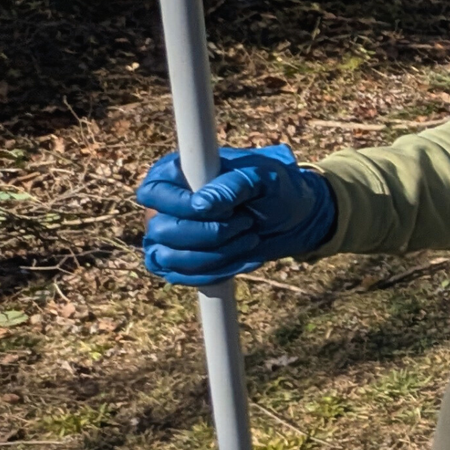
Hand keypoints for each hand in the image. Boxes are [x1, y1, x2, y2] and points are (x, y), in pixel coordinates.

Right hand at [137, 145, 335, 284]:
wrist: (294, 220)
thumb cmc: (275, 189)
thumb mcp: (263, 179)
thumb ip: (232, 185)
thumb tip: (200, 205)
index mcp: (175, 173)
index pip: (154, 193)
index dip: (185, 207)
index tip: (228, 210)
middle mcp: (164, 205)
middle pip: (161, 230)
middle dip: (210, 234)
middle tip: (247, 223)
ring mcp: (169, 235)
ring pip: (169, 258)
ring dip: (216, 256)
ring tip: (250, 239)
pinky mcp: (181, 261)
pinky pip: (181, 277)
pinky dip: (216, 273)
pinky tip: (246, 259)